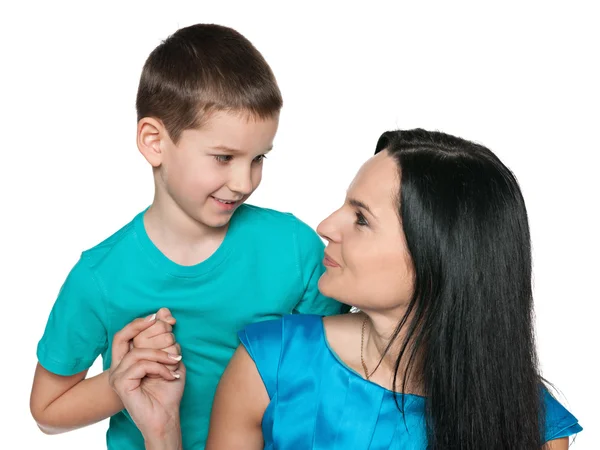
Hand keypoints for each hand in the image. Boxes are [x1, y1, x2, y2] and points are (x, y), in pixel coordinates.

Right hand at [109, 315, 185, 442]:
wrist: (167, 416)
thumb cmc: (168, 390)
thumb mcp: (170, 359)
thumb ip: (166, 339)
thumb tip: (164, 312)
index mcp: (127, 359)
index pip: (126, 333)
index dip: (141, 322)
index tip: (161, 316)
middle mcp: (118, 366)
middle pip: (121, 336)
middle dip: (143, 327)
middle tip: (168, 326)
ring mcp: (117, 376)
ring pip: (138, 352)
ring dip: (162, 355)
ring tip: (175, 363)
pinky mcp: (120, 384)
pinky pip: (141, 365)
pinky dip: (160, 368)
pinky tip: (170, 376)